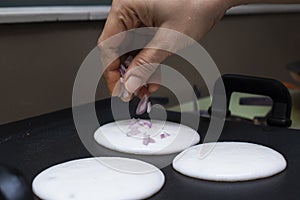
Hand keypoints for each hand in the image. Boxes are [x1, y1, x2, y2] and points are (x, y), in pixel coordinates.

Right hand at [98, 0, 230, 100]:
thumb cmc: (197, 3)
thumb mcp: (168, 40)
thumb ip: (146, 64)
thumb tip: (130, 84)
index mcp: (126, 7)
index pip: (108, 45)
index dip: (111, 72)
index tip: (120, 90)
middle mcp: (129, 12)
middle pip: (118, 50)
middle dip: (128, 75)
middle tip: (135, 92)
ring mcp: (138, 18)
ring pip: (129, 53)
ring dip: (138, 72)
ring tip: (146, 88)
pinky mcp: (147, 25)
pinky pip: (140, 49)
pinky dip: (146, 64)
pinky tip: (151, 77)